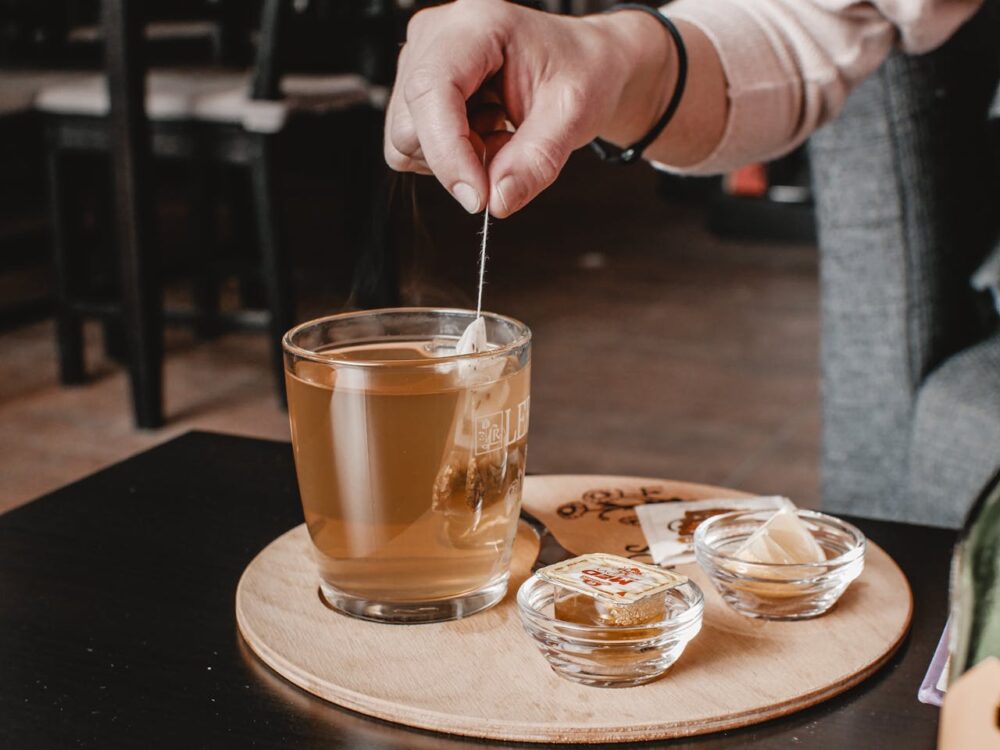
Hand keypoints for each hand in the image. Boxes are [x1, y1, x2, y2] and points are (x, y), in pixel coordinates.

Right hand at [384, 0, 675, 216]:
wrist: (581, 63)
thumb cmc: (579, 72)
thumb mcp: (574, 116)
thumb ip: (537, 161)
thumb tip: (498, 202)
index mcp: (476, 25)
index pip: (433, 90)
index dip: (448, 153)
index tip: (478, 198)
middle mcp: (436, 36)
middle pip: (411, 124)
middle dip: (459, 159)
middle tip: (509, 148)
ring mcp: (420, 61)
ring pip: (407, 141)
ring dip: (457, 158)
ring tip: (502, 134)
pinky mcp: (417, 89)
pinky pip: (413, 146)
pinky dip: (452, 157)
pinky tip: (485, 134)